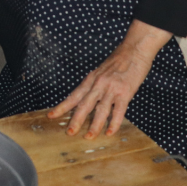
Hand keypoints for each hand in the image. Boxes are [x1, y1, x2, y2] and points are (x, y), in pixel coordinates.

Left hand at [48, 20, 172, 138]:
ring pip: (100, 110)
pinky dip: (114, 123)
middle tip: (69, 132)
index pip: (73, 96)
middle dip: (75, 120)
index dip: (62, 107)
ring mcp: (111, 88)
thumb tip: (88, 98)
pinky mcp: (125, 92)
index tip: (51, 115)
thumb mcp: (101, 71)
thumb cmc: (119, 60)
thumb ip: (95, 84)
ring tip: (89, 136)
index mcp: (91, 79)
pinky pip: (118, 111)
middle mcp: (98, 84)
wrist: (135, 49)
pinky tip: (109, 132)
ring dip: (94, 125)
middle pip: (84, 105)